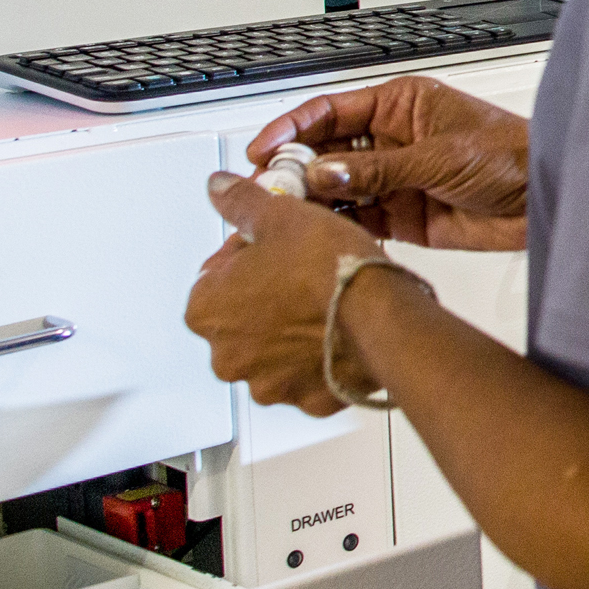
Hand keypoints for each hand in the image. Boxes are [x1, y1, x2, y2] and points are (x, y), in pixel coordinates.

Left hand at [188, 172, 418, 416]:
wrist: (381, 315)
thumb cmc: (329, 271)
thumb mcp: (280, 216)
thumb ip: (240, 202)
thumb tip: (218, 188)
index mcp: (207, 310)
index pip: (216, 274)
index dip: (250, 254)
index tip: (277, 247)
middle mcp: (227, 354)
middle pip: (241, 316)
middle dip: (267, 298)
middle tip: (304, 274)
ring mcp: (267, 383)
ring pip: (273, 351)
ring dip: (291, 332)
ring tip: (326, 303)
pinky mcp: (308, 400)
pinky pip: (308, 376)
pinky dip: (320, 358)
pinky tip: (339, 333)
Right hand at [246, 75, 529, 251]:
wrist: (548, 198)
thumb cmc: (513, 155)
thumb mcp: (441, 156)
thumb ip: (380, 169)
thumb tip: (324, 174)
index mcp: (400, 105)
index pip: (329, 112)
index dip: (291, 129)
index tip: (263, 150)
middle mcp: (390, 140)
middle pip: (324, 153)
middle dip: (293, 172)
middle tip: (268, 194)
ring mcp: (393, 179)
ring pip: (335, 190)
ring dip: (310, 205)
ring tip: (284, 220)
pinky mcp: (401, 216)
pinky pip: (356, 220)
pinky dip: (335, 228)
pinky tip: (317, 236)